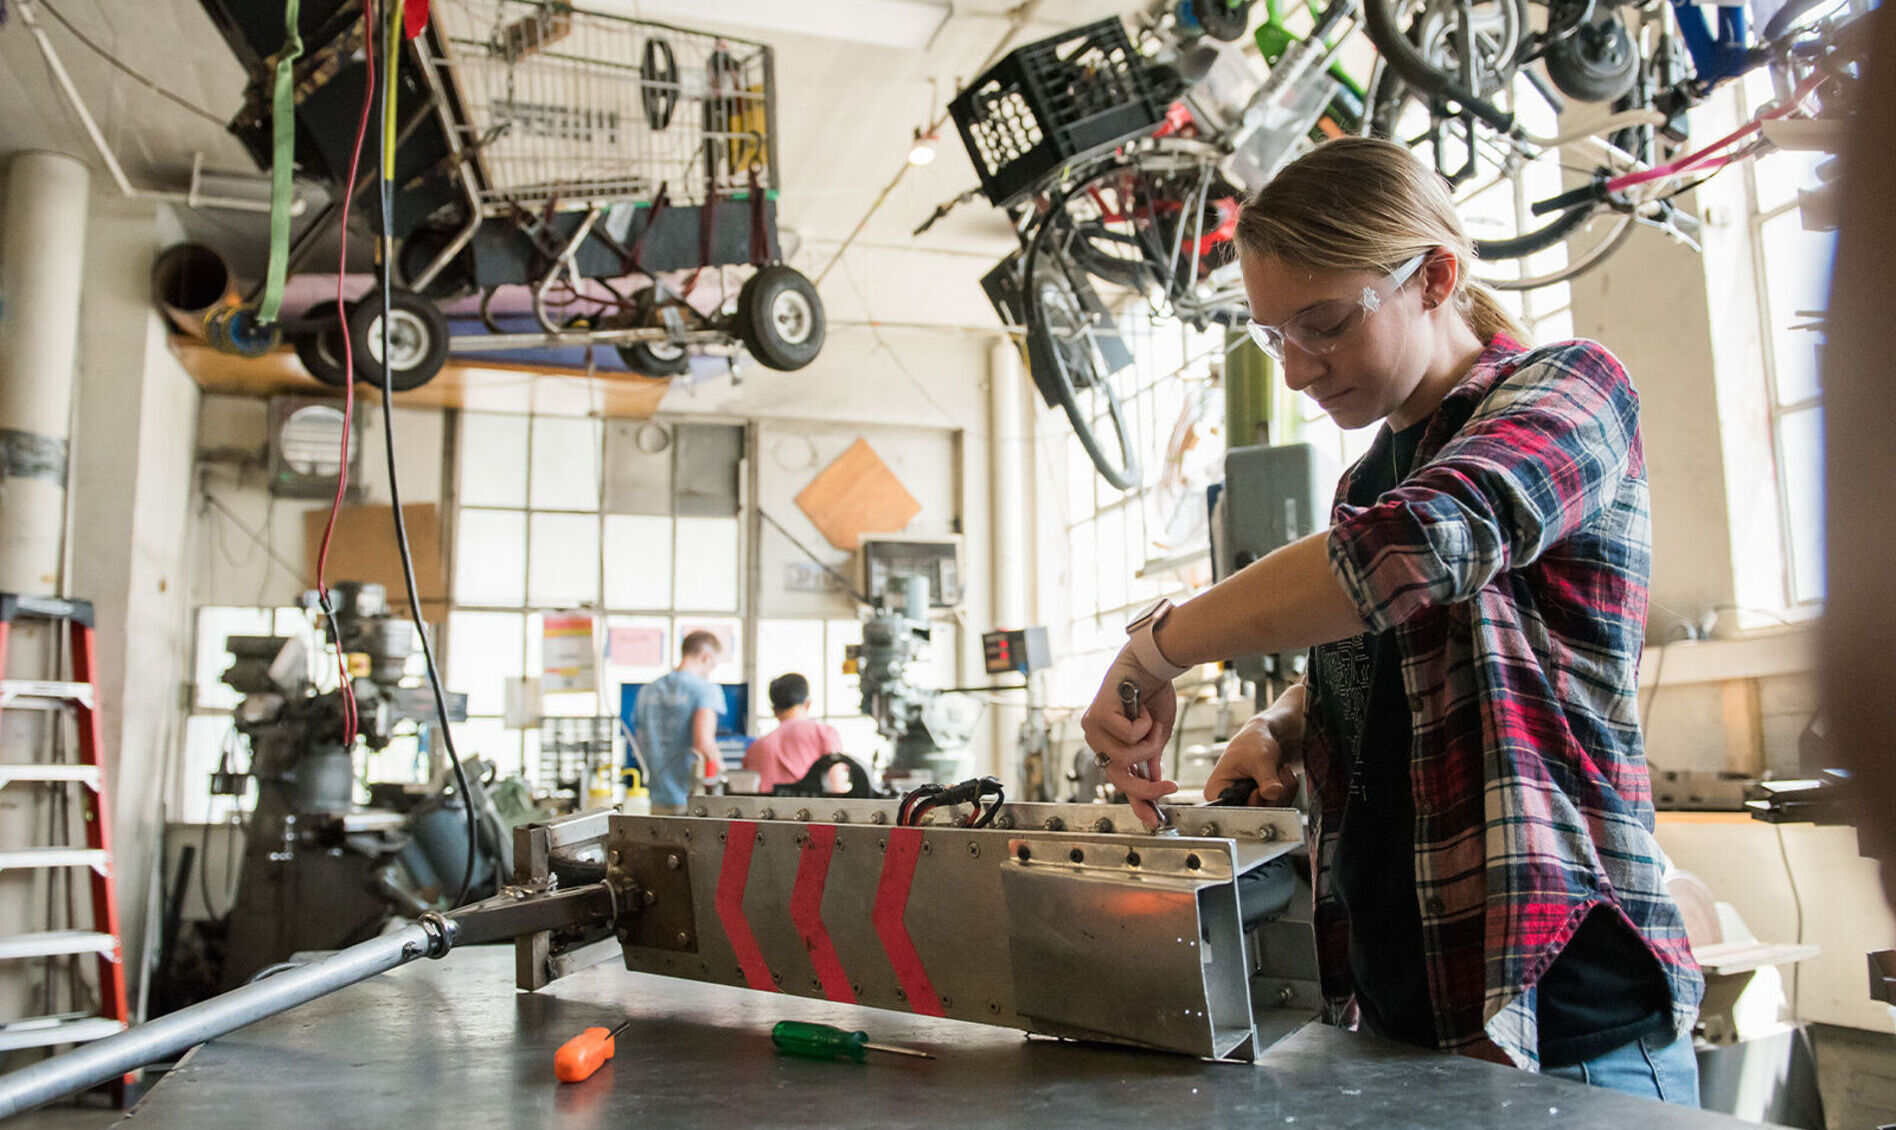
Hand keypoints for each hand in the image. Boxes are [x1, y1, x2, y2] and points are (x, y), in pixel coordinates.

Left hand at [1079, 645, 1179, 828]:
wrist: (1152, 662)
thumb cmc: (1153, 692)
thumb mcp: (1156, 734)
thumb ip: (1151, 759)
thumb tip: (1155, 784)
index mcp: (1110, 745)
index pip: (1120, 780)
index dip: (1137, 802)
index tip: (1153, 821)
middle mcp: (1096, 739)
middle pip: (1119, 778)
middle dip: (1147, 786)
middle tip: (1170, 786)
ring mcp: (1092, 729)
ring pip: (1126, 758)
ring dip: (1149, 743)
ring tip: (1151, 722)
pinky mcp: (1095, 716)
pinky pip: (1127, 736)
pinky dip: (1143, 724)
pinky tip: (1140, 708)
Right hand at [1204, 711, 1301, 806]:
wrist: (1265, 737)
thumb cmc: (1253, 743)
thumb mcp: (1259, 759)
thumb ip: (1266, 779)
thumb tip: (1273, 794)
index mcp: (1216, 791)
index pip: (1232, 811)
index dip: (1249, 804)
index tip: (1258, 790)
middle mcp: (1230, 801)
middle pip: (1255, 814)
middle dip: (1272, 794)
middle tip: (1277, 772)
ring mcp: (1248, 803)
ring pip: (1272, 810)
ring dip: (1283, 789)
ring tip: (1280, 769)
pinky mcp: (1263, 803)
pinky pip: (1281, 805)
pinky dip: (1287, 790)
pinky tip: (1282, 774)